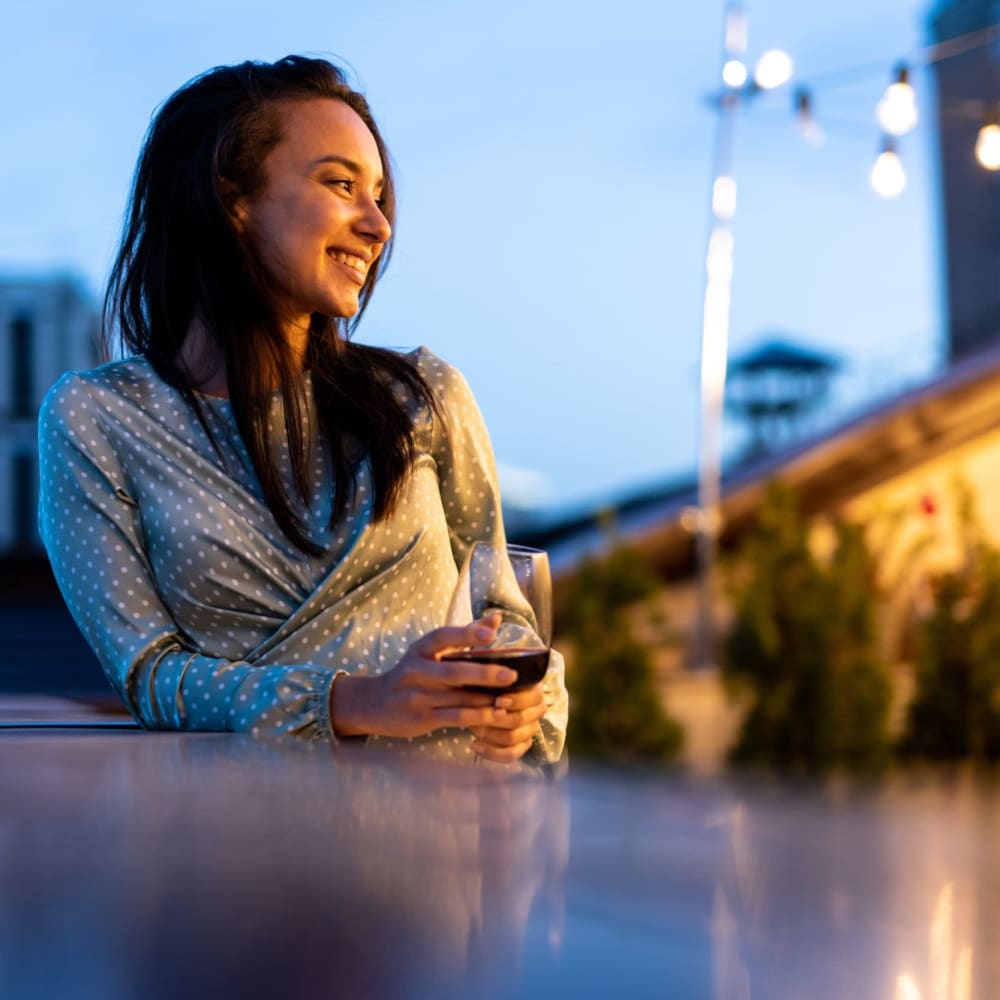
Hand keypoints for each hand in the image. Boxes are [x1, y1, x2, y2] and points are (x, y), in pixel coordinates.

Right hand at [331, 613, 519, 739]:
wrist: (374, 703)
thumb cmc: (412, 672)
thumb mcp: (430, 650)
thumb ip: (465, 634)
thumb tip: (496, 618)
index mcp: (421, 649)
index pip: (443, 636)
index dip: (466, 634)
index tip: (491, 634)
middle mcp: (417, 670)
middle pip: (453, 672)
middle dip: (484, 674)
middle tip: (511, 675)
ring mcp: (418, 696)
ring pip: (458, 697)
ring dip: (487, 699)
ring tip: (512, 697)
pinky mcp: (422, 718)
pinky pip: (454, 717)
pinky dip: (477, 716)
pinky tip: (496, 714)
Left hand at [470, 683, 545, 763]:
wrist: (479, 697)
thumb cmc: (486, 685)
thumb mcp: (490, 679)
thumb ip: (496, 678)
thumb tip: (503, 686)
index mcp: (534, 691)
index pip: (532, 699)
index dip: (515, 700)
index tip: (497, 700)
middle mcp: (537, 710)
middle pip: (520, 719)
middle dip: (495, 718)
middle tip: (477, 714)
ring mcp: (530, 729)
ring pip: (513, 737)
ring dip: (489, 733)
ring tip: (471, 725)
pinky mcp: (521, 745)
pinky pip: (510, 754)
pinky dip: (491, 752)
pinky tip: (474, 745)